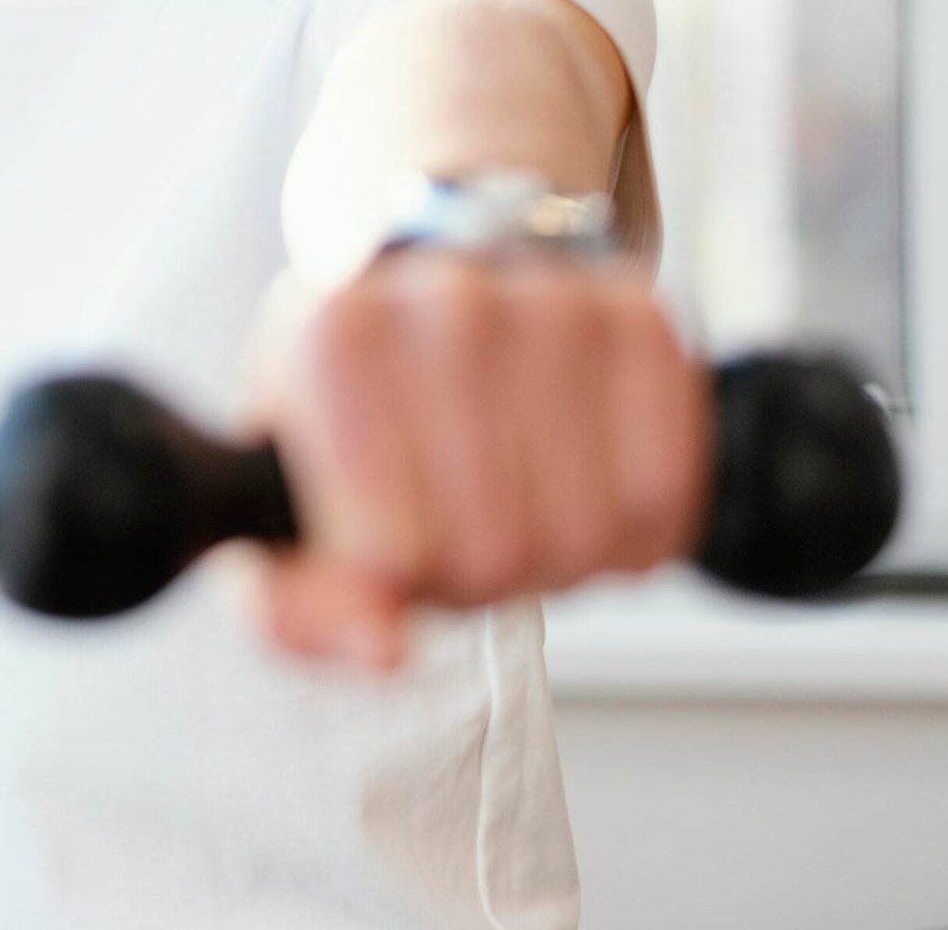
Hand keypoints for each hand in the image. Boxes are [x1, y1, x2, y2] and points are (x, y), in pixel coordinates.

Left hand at [228, 248, 715, 670]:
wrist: (428, 314)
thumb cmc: (349, 418)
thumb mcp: (282, 509)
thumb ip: (300, 605)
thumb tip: (384, 652)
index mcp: (336, 335)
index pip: (388, 557)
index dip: (392, 585)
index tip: (380, 532)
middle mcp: (445, 295)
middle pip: (492, 554)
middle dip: (471, 575)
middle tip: (452, 518)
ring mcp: (555, 296)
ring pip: (584, 536)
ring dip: (552, 558)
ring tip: (511, 495)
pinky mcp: (643, 317)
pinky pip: (665, 496)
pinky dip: (630, 531)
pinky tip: (580, 481)